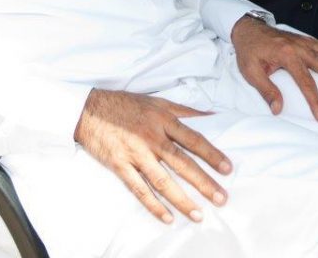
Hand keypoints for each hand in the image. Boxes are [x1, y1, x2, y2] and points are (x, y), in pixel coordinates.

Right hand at [74, 89, 230, 223]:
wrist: (89, 110)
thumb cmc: (126, 105)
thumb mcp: (157, 101)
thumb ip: (185, 110)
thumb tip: (212, 115)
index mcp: (163, 120)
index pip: (193, 140)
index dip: (211, 154)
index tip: (227, 169)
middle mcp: (152, 137)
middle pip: (182, 163)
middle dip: (203, 182)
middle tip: (221, 198)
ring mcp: (135, 153)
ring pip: (162, 180)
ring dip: (181, 199)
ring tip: (198, 214)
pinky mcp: (119, 165)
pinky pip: (138, 189)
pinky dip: (152, 204)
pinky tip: (167, 217)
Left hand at [231, 15, 317, 123]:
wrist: (248, 28)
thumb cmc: (249, 51)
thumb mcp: (251, 72)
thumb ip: (266, 90)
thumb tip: (278, 110)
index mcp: (287, 55)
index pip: (306, 81)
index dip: (315, 101)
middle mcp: (301, 47)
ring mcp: (307, 42)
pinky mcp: (310, 41)